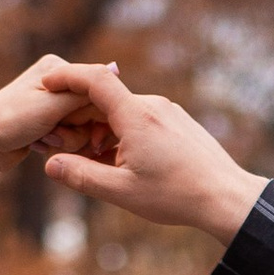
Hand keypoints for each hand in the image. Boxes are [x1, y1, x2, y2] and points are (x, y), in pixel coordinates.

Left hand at [0, 54, 127, 189]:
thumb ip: (87, 92)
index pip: (96, 91)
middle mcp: (56, 81)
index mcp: (57, 66)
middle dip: (74, 130)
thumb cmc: (11, 121)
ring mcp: (52, 102)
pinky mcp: (48, 122)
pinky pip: (69, 137)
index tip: (68, 125)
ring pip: (81, 128)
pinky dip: (57, 144)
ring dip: (64, 140)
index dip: (90, 115)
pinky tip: (38, 145)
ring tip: (41, 140)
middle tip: (51, 135)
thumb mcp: (53, 106)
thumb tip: (117, 69)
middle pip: (90, 112)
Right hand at [35, 59, 266, 242]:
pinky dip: (124, 136)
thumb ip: (81, 176)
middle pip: (105, 100)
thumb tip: (50, 165)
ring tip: (99, 165)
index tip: (46, 83)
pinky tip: (125, 165)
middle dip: (82, 119)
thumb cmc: (176, 196)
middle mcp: (152, 105)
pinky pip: (142, 121)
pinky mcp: (179, 123)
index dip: (66, 76)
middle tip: (67, 147)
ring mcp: (168, 112)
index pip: (93, 79)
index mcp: (135, 115)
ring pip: (123, 113)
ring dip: (104, 133)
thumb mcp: (121, 192)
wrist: (226, 197)